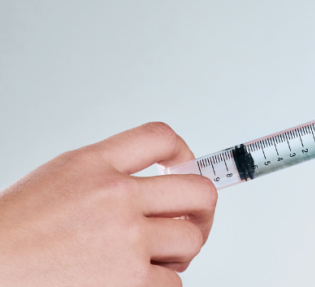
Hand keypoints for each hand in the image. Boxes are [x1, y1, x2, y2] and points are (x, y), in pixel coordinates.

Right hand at [0, 122, 217, 286]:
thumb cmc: (12, 232)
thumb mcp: (56, 180)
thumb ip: (103, 175)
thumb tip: (150, 187)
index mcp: (92, 164)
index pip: (159, 137)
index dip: (182, 152)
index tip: (183, 166)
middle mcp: (115, 195)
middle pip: (198, 191)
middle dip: (201, 210)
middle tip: (193, 222)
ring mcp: (125, 237)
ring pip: (191, 238)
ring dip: (180, 252)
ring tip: (159, 258)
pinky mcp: (129, 278)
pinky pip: (174, 281)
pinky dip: (162, 283)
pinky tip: (141, 279)